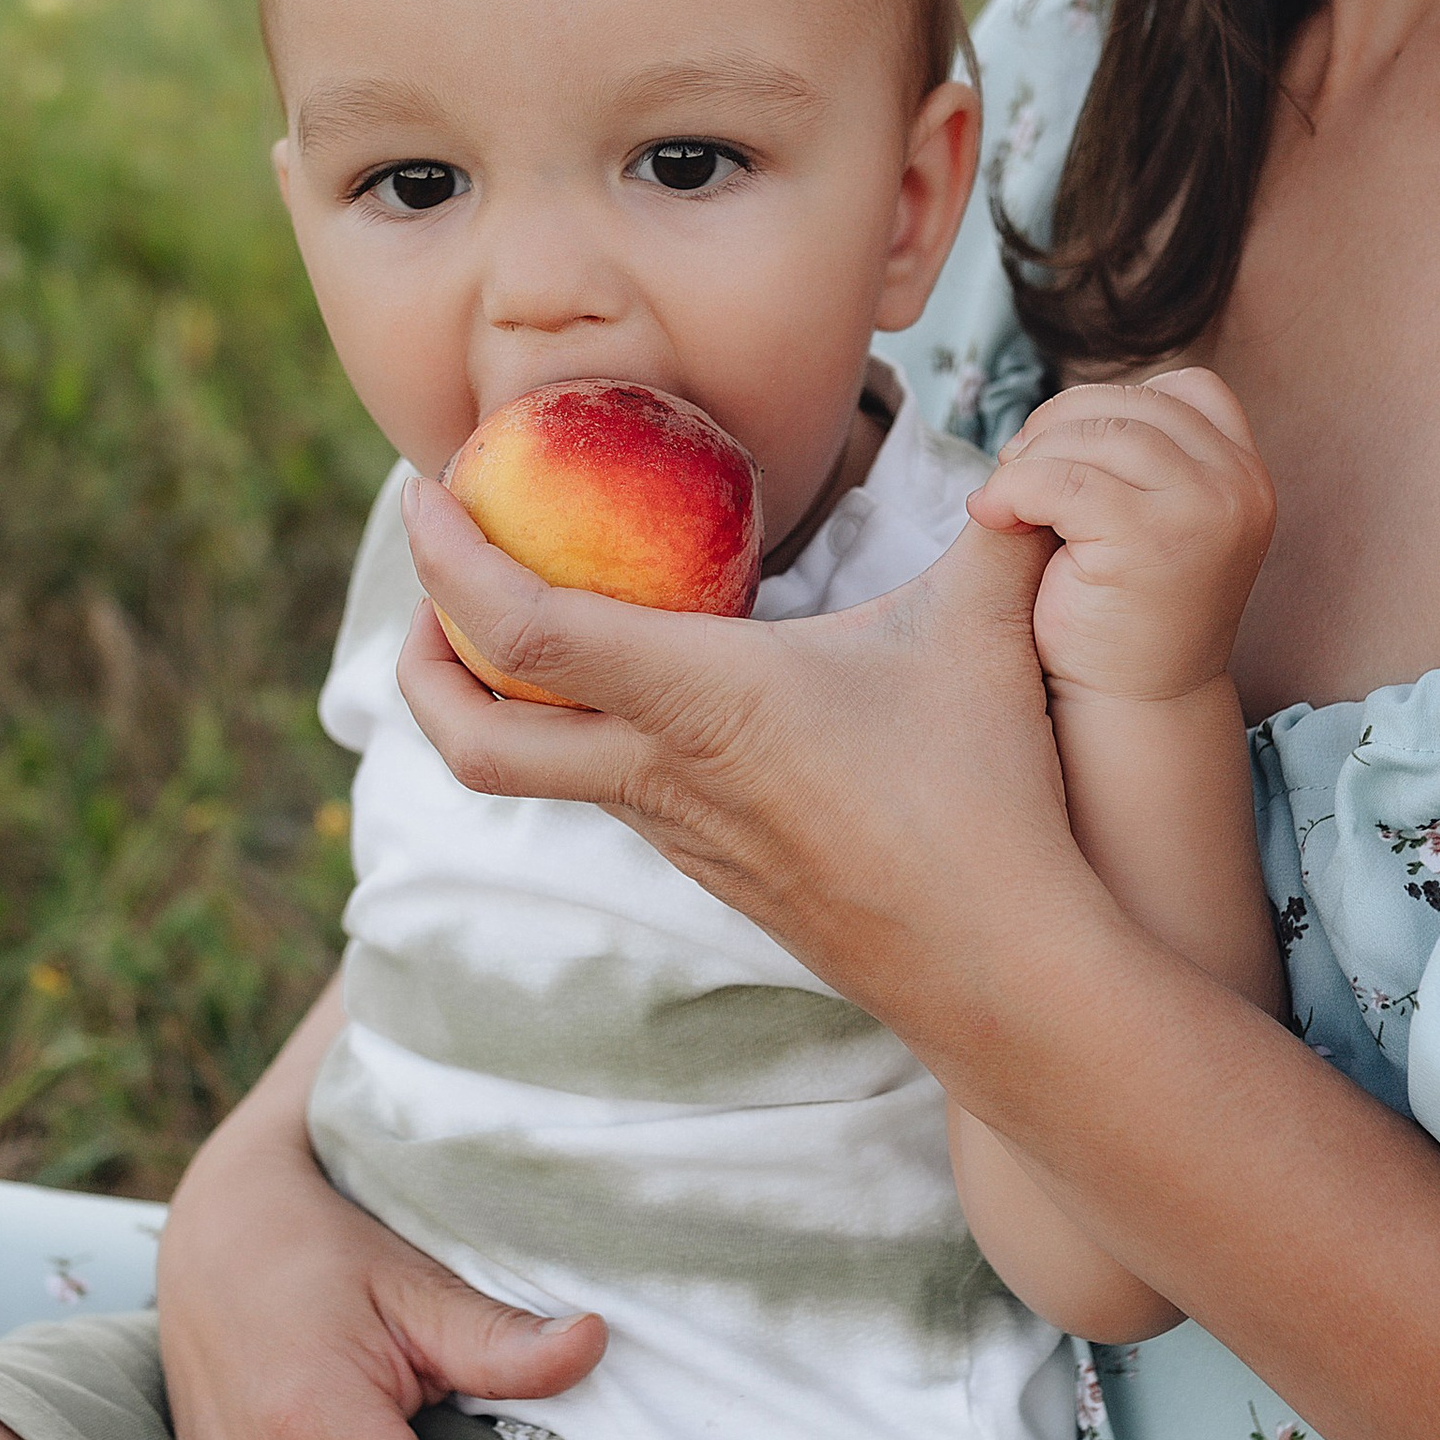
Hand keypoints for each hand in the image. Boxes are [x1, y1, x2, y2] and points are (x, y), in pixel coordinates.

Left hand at [397, 473, 1120, 1054]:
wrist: (1000, 973)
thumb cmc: (988, 795)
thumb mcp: (985, 629)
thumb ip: (999, 526)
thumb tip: (1022, 465)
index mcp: (703, 700)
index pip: (524, 631)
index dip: (449, 560)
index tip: (425, 490)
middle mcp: (664, 775)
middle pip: (470, 740)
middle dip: (417, 659)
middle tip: (434, 576)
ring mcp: (681, 833)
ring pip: (532, 773)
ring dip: (493, 697)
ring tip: (521, 611)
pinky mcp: (709, 867)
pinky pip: (605, 791)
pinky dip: (575, 729)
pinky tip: (638, 683)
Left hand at [966, 368, 1273, 709]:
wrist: (1133, 706)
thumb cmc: (1124, 613)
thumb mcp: (1150, 518)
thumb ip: (1133, 459)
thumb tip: (1052, 414)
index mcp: (1246, 476)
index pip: (1186, 390)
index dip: (1113, 404)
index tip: (1066, 453)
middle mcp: (1239, 486)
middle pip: (1128, 404)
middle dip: (1056, 429)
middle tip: (1014, 474)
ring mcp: (1203, 510)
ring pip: (1092, 434)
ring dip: (1028, 459)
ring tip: (1003, 501)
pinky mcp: (1150, 538)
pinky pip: (1059, 478)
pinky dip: (1012, 489)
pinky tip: (992, 516)